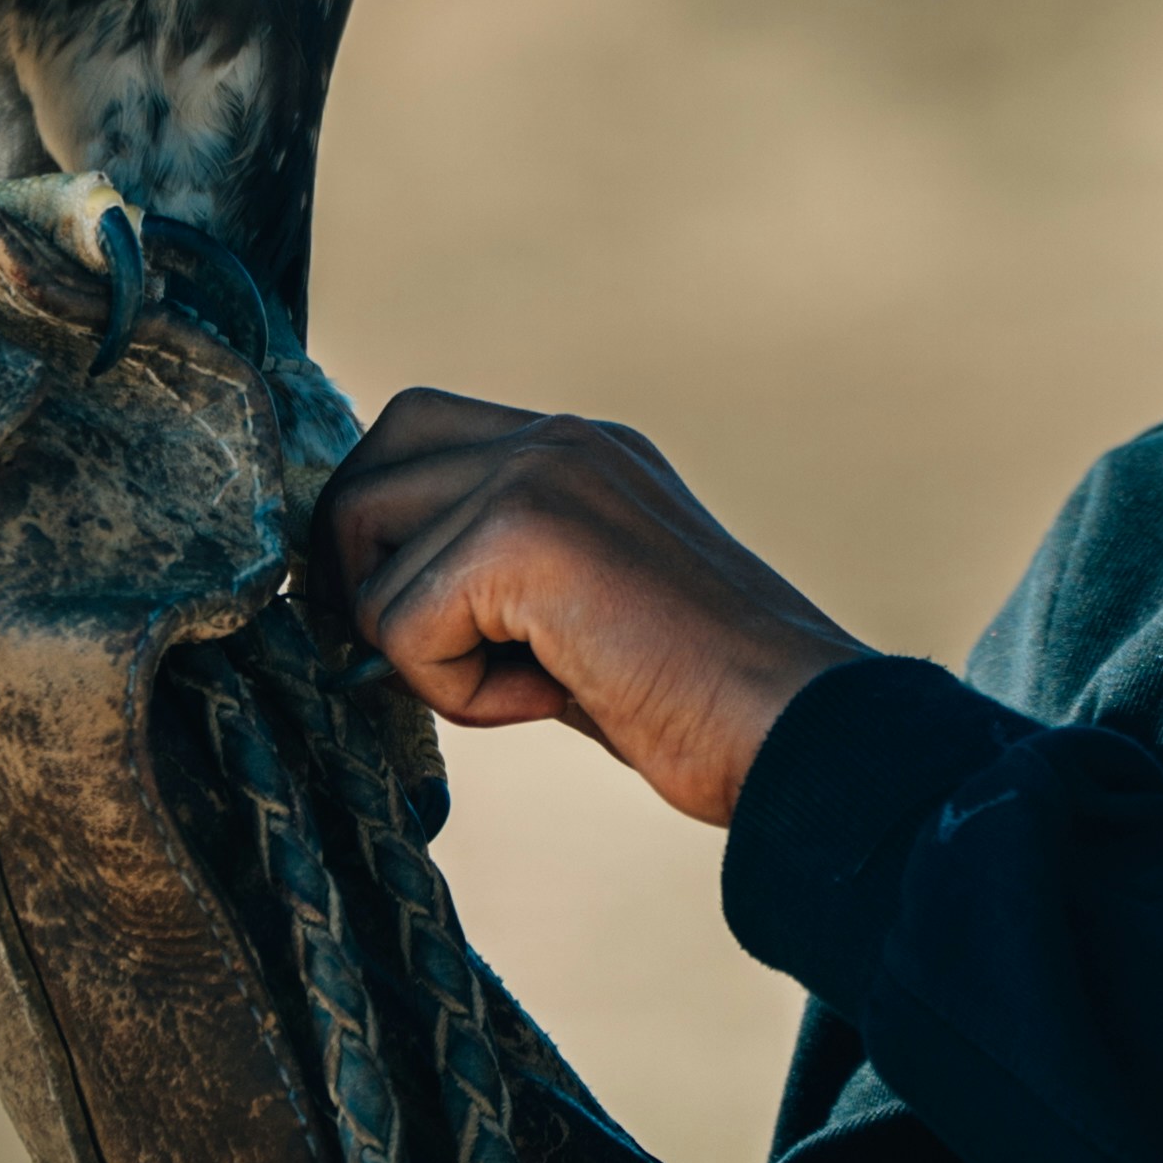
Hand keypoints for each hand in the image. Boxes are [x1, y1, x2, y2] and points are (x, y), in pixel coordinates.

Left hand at [319, 389, 870, 826]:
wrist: (800, 729)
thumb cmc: (700, 703)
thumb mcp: (579, 615)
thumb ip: (492, 584)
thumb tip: (363, 617)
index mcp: (577, 449)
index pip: (414, 433)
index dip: (385, 536)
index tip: (426, 632)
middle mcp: (557, 438)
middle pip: (369, 465)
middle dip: (366, 575)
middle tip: (439, 658)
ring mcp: (542, 470)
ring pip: (365, 545)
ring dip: (417, 645)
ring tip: (526, 680)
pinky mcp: (525, 532)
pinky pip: (400, 624)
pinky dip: (456, 692)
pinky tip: (551, 695)